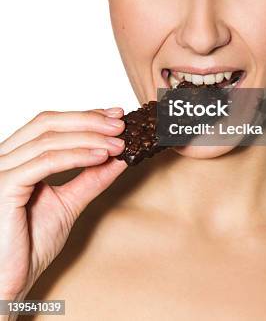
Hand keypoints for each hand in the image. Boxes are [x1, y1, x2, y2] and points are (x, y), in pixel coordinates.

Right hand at [0, 107, 126, 301]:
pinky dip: (76, 156)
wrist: (10, 283)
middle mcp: (4, 158)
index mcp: (15, 157)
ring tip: (117, 143)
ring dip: (89, 138)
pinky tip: (100, 157)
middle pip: (48, 122)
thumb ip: (90, 178)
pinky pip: (45, 162)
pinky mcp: (5, 186)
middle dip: (89, 121)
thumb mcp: (69, 203)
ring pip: (49, 139)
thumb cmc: (29, 246)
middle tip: (120, 124)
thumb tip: (118, 156)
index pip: (50, 123)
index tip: (115, 115)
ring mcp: (1, 170)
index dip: (85, 116)